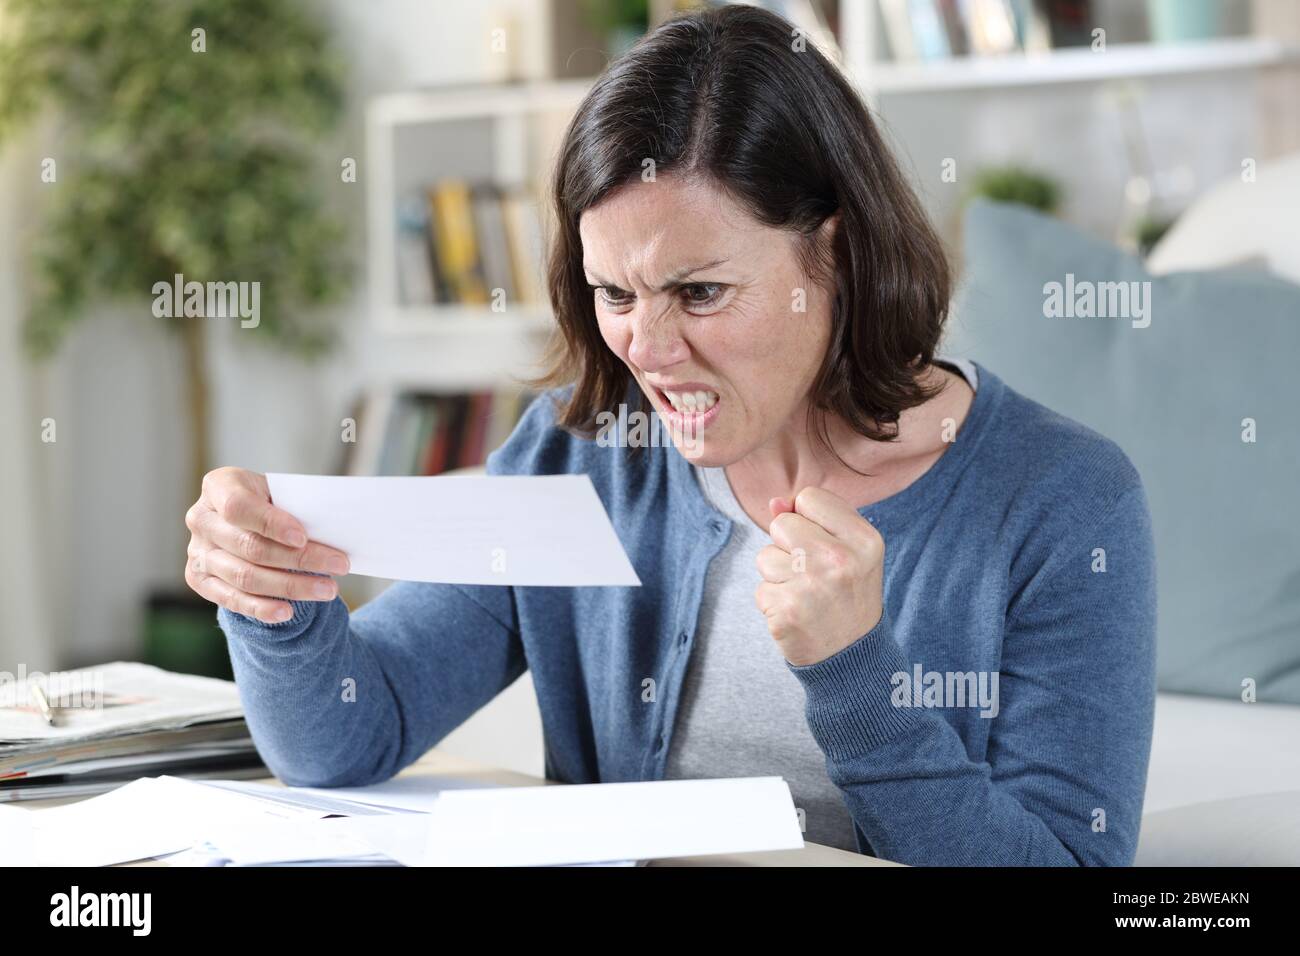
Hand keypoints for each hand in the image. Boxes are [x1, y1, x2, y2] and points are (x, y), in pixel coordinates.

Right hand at [184, 467, 349, 623]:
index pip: (239, 507)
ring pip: (246, 576)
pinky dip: (261, 608)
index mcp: (219, 486)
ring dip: (291, 586)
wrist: (246, 520)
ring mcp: (197, 552)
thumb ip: (294, 506)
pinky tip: (287, 612)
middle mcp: (202, 519)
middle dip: (300, 559)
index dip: (270, 524)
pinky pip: (231, 599)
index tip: (303, 537)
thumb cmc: (270, 501)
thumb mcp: (280, 491)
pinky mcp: (199, 580)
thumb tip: (332, 531)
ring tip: (327, 590)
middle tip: (339, 565)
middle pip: (250, 546)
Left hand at [754, 487, 884, 666]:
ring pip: (765, 556)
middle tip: (814, 575)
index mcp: (864, 539)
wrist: (853, 656)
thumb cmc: (847, 595)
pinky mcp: (787, 611)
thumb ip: (816, 519)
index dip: (807, 519)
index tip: (823, 545)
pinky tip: (797, 614)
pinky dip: (773, 603)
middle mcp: (840, 559)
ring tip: (806, 595)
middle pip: (781, 523)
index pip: (809, 497)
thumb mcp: (850, 552)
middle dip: (788, 547)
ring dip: (778, 576)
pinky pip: (761, 589)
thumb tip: (774, 502)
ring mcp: (812, 585)